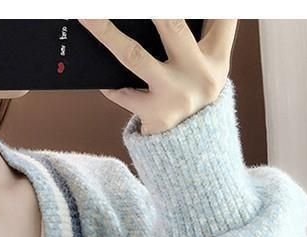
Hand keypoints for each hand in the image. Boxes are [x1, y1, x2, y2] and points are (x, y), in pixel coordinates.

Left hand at [77, 19, 237, 134]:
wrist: (198, 151)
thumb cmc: (197, 97)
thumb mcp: (209, 67)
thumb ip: (201, 37)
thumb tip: (164, 21)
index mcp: (217, 56)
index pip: (219, 16)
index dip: (205, 4)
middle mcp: (200, 75)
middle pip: (172, 26)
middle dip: (150, 9)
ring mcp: (176, 96)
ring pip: (134, 56)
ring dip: (106, 33)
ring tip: (87, 14)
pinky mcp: (156, 116)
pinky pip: (123, 94)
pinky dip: (110, 86)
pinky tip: (98, 78)